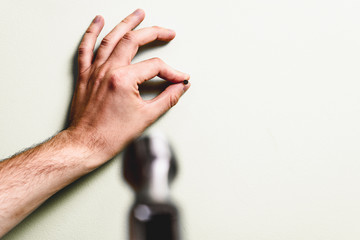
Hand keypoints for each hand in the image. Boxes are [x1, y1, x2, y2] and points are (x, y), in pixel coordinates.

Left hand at [67, 9, 189, 167]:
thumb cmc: (111, 135)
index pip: (155, 66)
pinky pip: (85, 48)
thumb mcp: (146, 117)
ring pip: (111, 38)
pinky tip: (98, 21)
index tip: (180, 79)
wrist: (86, 144)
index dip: (172, 72)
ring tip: (138, 13)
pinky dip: (91, 32)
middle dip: (154, 33)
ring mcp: (95, 70)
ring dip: (126, 23)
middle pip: (133, 41)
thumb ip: (167, 98)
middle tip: (168, 32)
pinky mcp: (86, 75)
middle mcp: (108, 70)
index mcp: (123, 80)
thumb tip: (180, 87)